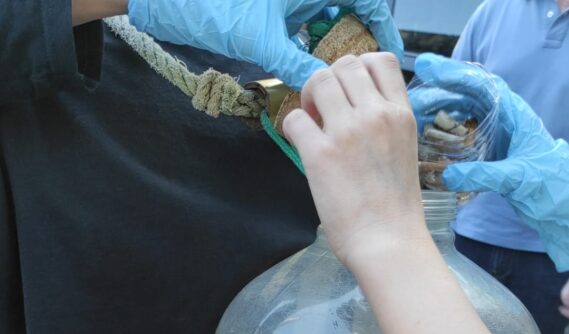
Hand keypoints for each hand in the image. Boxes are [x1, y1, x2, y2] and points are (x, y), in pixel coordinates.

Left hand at [127, 0, 402, 89]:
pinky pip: (310, 22)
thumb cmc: (219, 11)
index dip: (382, 25)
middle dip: (362, 37)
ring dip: (340, 43)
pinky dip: (317, 43)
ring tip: (346, 77)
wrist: (177, 1)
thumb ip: (298, 66)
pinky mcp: (279, 6)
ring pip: (330, 15)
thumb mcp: (264, 42)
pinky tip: (316, 69)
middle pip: (350, 6)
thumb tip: (324, 90)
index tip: (390, 54)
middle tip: (368, 73)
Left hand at [283, 53, 428, 269]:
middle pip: (345, 65)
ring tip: (313, 123)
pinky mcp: (320, 154)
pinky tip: (302, 144)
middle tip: (324, 109)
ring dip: (309, 97)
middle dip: (329, 81)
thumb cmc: (396, 207)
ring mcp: (347, 132)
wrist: (388, 241)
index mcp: (401, 114)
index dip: (358, 68)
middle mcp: (376, 115)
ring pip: (318, 81)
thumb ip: (386, 124)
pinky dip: (293, 126)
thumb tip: (357, 110)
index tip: (350, 91)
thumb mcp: (405, 151)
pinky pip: (295, 118)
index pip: (381, 60)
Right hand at [411, 54, 568, 270]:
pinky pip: (464, 143)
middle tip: (414, 94)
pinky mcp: (493, 161)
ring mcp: (499, 142)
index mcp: (517, 117)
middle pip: (469, 98)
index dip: (454, 73)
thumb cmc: (557, 189)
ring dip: (441, 115)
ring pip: (464, 118)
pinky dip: (446, 139)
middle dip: (440, 93)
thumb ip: (484, 174)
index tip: (428, 68)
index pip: (482, 85)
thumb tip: (447, 174)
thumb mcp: (520, 179)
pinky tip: (428, 143)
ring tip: (415, 115)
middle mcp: (506, 124)